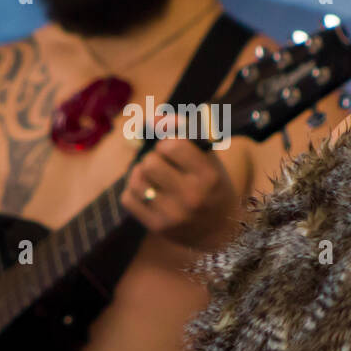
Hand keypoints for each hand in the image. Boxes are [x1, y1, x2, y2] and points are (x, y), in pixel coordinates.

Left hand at [120, 115, 242, 251]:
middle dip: (154, 158)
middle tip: (164, 164)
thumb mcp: (209, 158)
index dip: (167, 143)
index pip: (171, 145)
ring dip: (142, 173)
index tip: (173, 150)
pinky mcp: (157, 227)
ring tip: (154, 177)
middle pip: (150, 163)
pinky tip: (147, 192)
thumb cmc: (213, 186)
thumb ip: (185, 132)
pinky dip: (134, 191)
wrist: (222, 232)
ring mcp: (173, 215)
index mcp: (208, 175)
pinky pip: (128, 198)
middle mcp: (191, 197)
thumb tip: (154, 117)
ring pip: (136, 179)